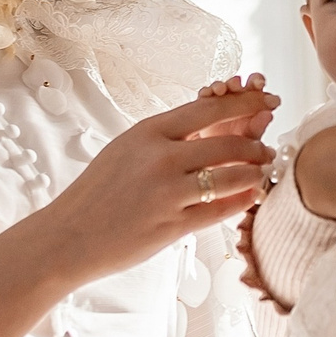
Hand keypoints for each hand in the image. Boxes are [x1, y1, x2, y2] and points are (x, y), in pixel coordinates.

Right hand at [27, 85, 278, 287]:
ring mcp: (167, 193)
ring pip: (231, 176)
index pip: (209, 107)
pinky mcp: (171, 226)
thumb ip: (165, 137)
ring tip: (261, 172)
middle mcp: (160, 158)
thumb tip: (209, 121)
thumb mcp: (127, 149)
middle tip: (267, 148)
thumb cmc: (97, 192)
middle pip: (227, 142)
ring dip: (254, 172)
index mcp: (148, 133)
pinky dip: (242, 201)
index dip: (246, 102)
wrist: (69, 236)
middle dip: (256, 144)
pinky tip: (251, 196)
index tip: (267, 101)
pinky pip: (220, 210)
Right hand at [191, 73, 274, 141]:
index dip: (271, 98)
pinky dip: (208, 91)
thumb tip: (269, 115)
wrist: (215, 156)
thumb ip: (259, 127)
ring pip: (230, 84)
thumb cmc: (236, 147)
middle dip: (255, 80)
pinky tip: (209, 94)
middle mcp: (244, 99)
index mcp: (258, 107)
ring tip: (226, 90)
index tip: (272, 101)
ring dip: (230, 84)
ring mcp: (227, 98)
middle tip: (256, 84)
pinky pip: (208, 92)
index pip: (268, 98)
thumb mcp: (249, 140)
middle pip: (252, 83)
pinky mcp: (209, 101)